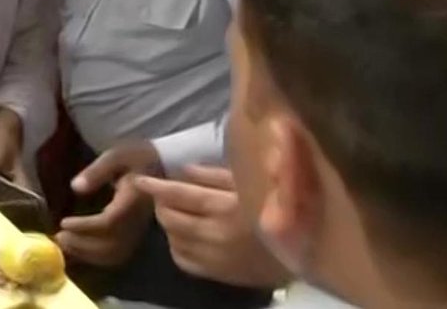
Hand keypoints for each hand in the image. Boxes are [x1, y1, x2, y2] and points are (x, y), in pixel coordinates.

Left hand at [56, 140, 160, 266]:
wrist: (164, 165)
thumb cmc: (137, 157)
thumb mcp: (116, 156)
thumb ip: (96, 171)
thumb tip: (75, 188)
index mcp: (132, 201)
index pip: (109, 222)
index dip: (85, 226)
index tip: (64, 222)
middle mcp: (137, 220)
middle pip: (111, 244)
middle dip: (82, 243)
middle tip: (59, 236)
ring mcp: (138, 230)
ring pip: (114, 253)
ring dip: (87, 253)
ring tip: (65, 244)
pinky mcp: (136, 234)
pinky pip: (118, 254)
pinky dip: (97, 257)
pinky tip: (80, 249)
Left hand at [135, 166, 289, 287]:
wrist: (306, 251)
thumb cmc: (277, 207)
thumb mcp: (249, 184)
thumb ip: (215, 177)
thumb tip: (183, 170)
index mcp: (228, 207)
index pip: (181, 195)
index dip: (157, 187)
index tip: (140, 179)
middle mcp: (218, 235)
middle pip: (171, 219)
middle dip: (160, 204)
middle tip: (163, 194)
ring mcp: (217, 258)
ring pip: (173, 240)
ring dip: (168, 224)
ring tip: (174, 212)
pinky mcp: (219, 275)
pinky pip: (184, 261)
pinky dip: (176, 246)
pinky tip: (184, 235)